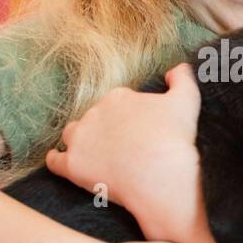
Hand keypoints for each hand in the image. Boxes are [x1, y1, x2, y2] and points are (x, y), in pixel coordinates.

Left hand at [44, 63, 203, 240]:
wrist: (161, 174)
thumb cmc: (174, 138)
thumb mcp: (186, 100)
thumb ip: (182, 79)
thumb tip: (178, 68)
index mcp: (117, 97)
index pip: (116, 103)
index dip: (126, 117)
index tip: (136, 131)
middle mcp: (94, 113)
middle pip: (95, 118)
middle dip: (104, 129)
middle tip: (121, 148)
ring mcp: (81, 139)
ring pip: (73, 134)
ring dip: (79, 140)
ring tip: (90, 152)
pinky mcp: (73, 165)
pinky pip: (55, 161)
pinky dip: (55, 160)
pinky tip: (58, 161)